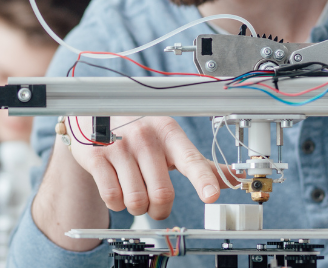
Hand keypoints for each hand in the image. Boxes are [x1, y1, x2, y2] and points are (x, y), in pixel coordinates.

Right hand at [65, 116, 239, 219]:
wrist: (93, 117)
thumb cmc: (139, 133)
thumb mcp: (169, 140)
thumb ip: (199, 163)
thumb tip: (234, 178)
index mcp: (169, 133)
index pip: (190, 159)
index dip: (202, 179)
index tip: (212, 195)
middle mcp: (145, 138)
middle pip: (162, 193)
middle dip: (159, 210)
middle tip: (155, 205)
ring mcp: (119, 147)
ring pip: (136, 200)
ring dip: (137, 207)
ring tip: (134, 194)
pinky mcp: (96, 158)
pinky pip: (112, 197)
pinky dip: (116, 204)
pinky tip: (117, 190)